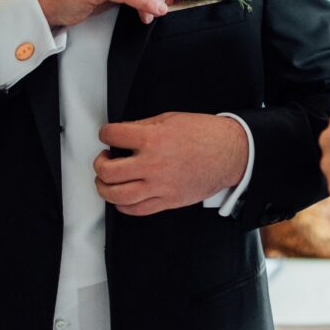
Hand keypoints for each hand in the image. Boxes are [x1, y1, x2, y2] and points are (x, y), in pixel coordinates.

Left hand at [94, 111, 246, 214]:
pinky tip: (122, 197)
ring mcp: (160, 186)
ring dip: (104, 188)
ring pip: (117, 196)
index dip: (105, 133)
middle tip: (104, 159)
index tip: (107, 135)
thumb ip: (143, 126)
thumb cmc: (204, 134)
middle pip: (108, 171)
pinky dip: (122, 205)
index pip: (112, 136)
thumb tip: (122, 134)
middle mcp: (153, 164)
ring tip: (107, 180)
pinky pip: (136, 210)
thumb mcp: (170, 119)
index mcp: (153, 138)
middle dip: (99, 164)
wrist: (230, 154)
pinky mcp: (168, 201)